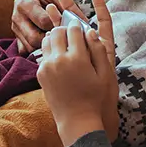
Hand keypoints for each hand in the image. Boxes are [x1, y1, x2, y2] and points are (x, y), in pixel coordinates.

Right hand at [12, 0, 67, 53]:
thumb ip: (67, 6)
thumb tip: (84, 23)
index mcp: (26, 3)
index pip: (44, 22)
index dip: (59, 26)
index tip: (70, 27)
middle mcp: (17, 17)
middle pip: (34, 38)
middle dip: (51, 41)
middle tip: (65, 39)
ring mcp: (15, 26)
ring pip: (29, 46)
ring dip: (45, 47)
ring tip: (58, 43)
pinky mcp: (16, 33)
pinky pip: (25, 48)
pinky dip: (36, 49)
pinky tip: (47, 45)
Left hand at [37, 0, 118, 146]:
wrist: (76, 119)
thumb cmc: (95, 97)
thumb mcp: (104, 74)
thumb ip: (98, 50)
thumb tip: (90, 31)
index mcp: (77, 58)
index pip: (75, 29)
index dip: (79, 27)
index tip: (81, 30)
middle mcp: (59, 59)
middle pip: (58, 31)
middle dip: (65, 29)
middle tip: (71, 33)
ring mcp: (47, 66)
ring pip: (47, 40)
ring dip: (55, 38)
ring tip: (63, 43)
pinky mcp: (40, 74)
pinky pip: (43, 53)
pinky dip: (50, 51)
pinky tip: (58, 57)